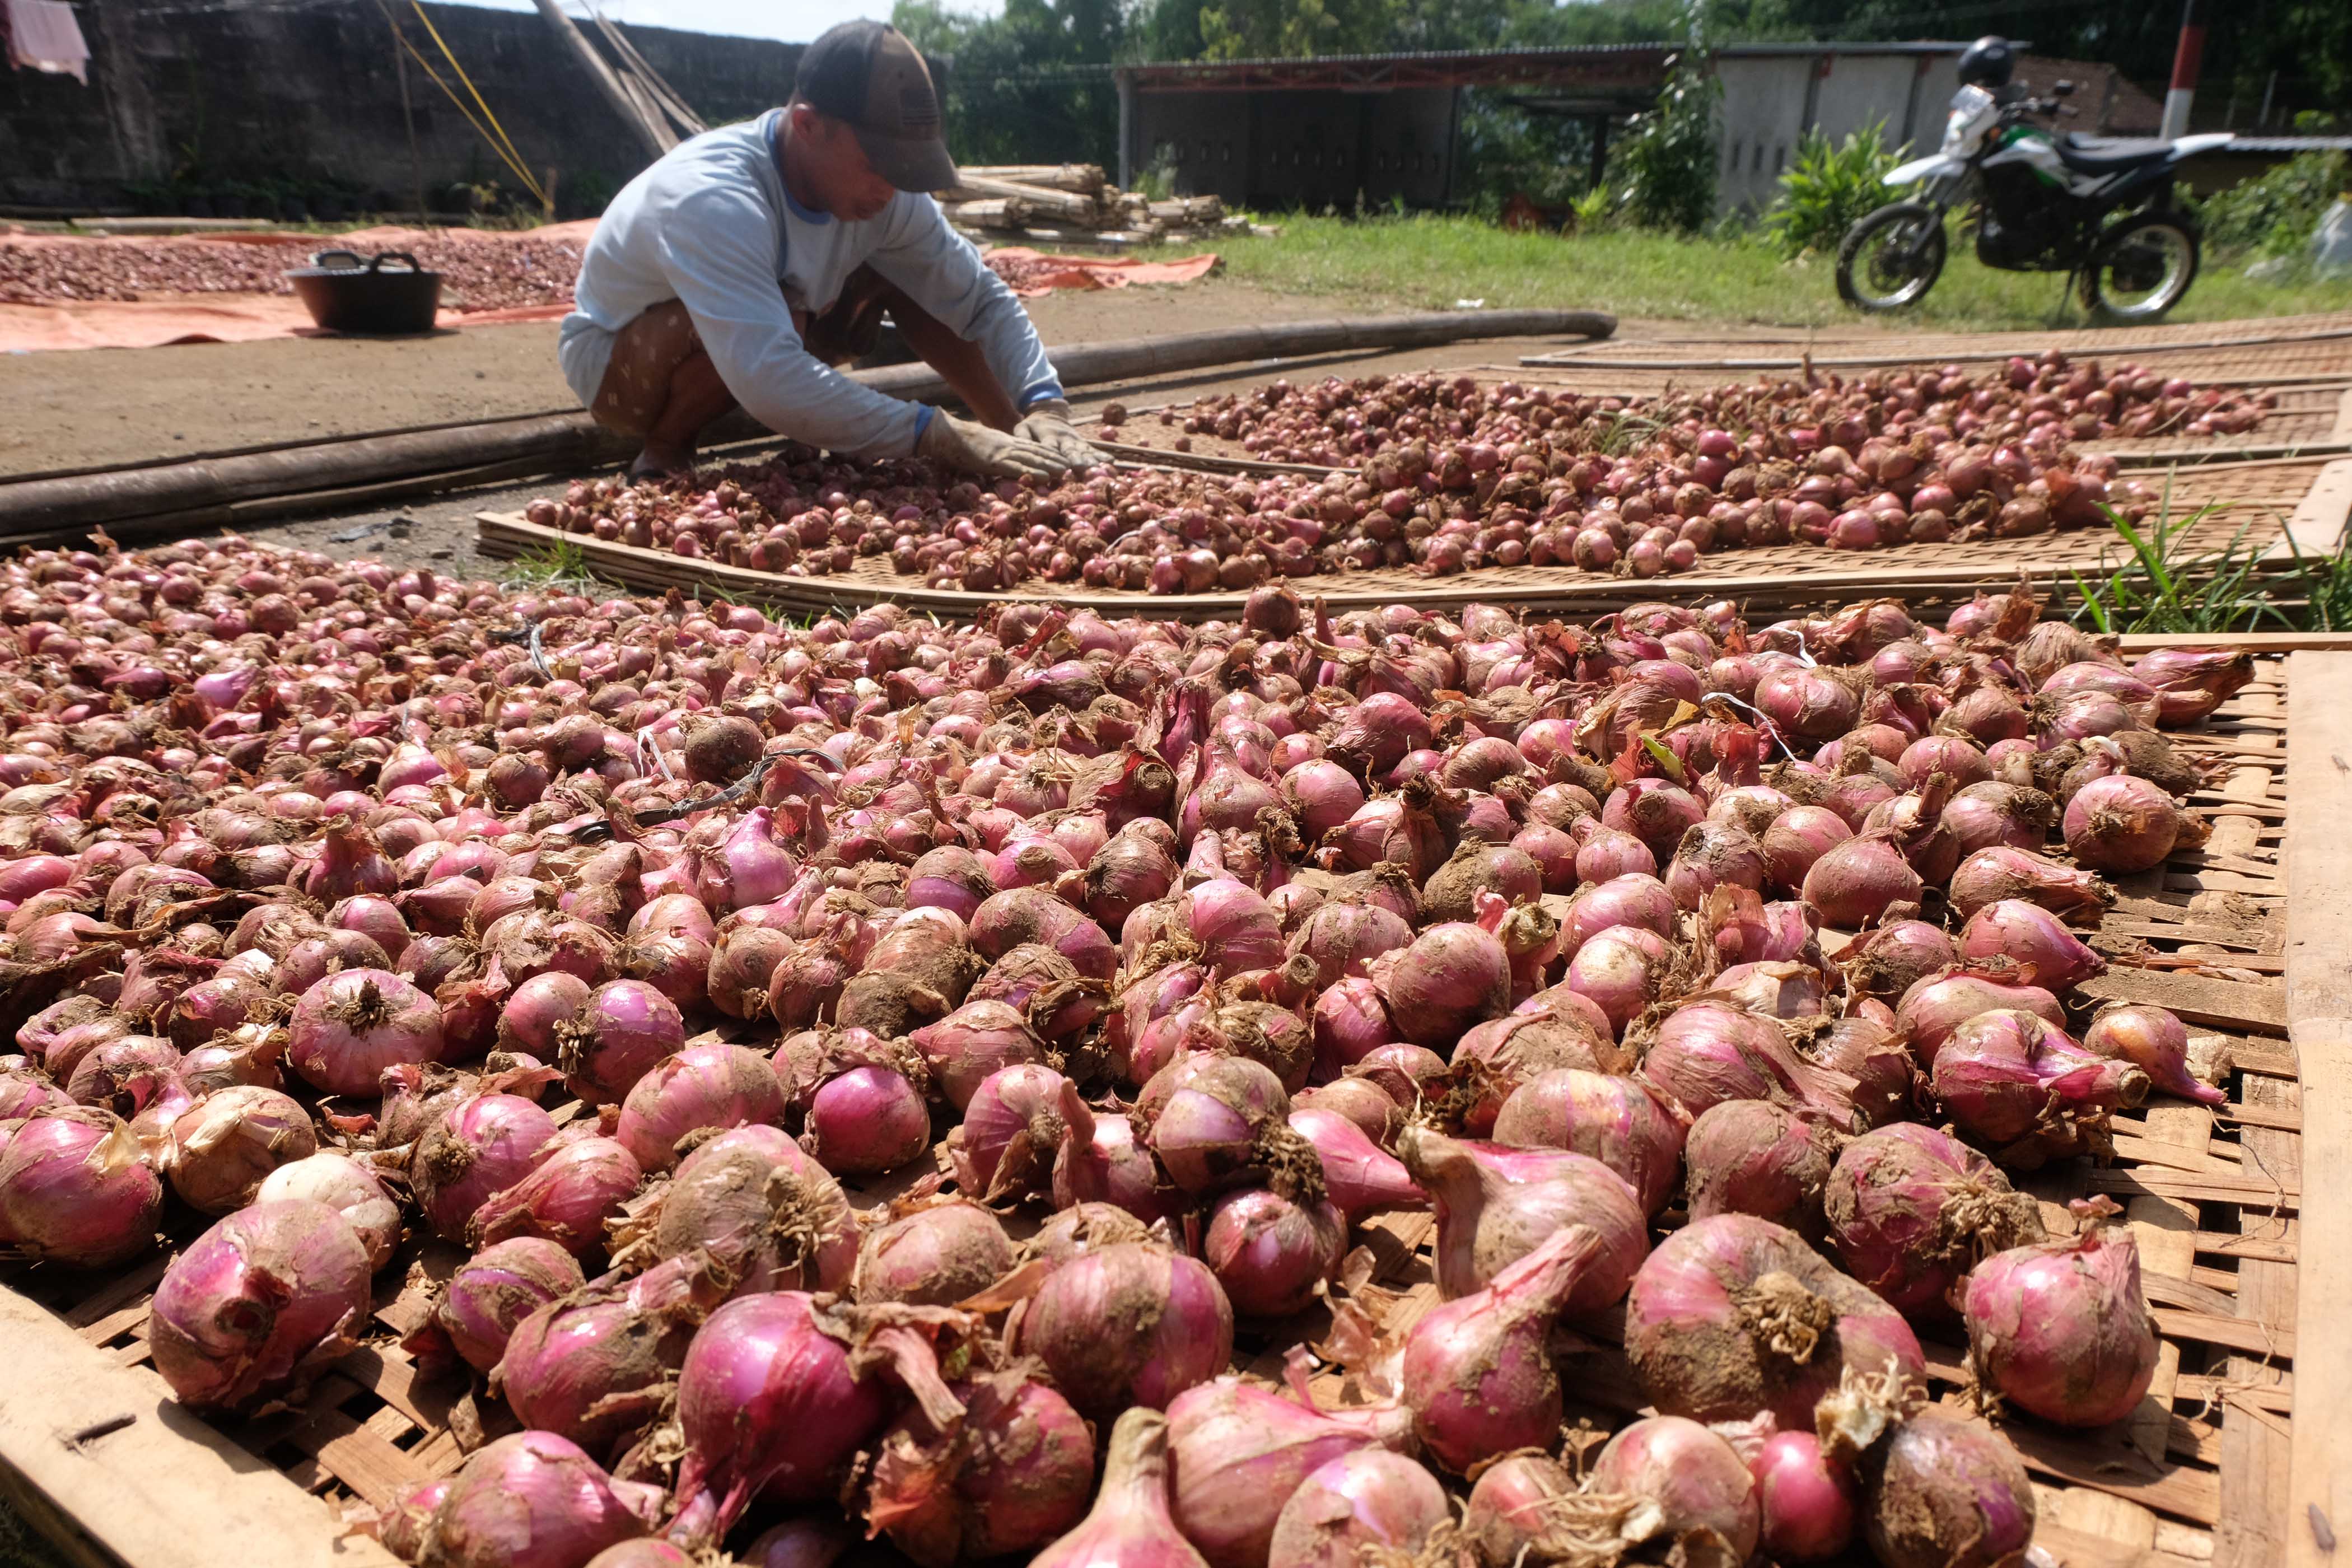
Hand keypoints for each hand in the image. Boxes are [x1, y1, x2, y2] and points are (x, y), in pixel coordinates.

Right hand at [917, 409, 1066, 479]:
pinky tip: (1044, 477)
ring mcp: (1001, 452)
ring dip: (1049, 465)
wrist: (945, 434)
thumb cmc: (961, 442)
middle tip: (1073, 466)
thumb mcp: (985, 445)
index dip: (1049, 453)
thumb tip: (1008, 461)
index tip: (1064, 459)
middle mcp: (1008, 444)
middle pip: (1037, 452)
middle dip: (1055, 459)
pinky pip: (1016, 467)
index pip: (1033, 447)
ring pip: (1031, 458)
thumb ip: (998, 451)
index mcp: (1006, 441)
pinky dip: (1032, 472)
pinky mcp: (993, 461)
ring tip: (1065, 471)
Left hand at [1014, 398, 1100, 468]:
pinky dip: (1102, 456)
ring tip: (1101, 468)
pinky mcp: (1083, 443)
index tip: (1059, 467)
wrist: (1049, 413)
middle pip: (1071, 450)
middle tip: (1082, 468)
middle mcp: (1063, 439)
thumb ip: (1022, 436)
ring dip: (1092, 460)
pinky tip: (1111, 462)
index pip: (1050, 447)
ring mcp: (1075, 441)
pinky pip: (1094, 450)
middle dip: (1077, 459)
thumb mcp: (1023, 427)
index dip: (1055, 456)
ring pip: (1084, 451)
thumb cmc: (1033, 426)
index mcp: (1047, 436)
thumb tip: (1021, 446)